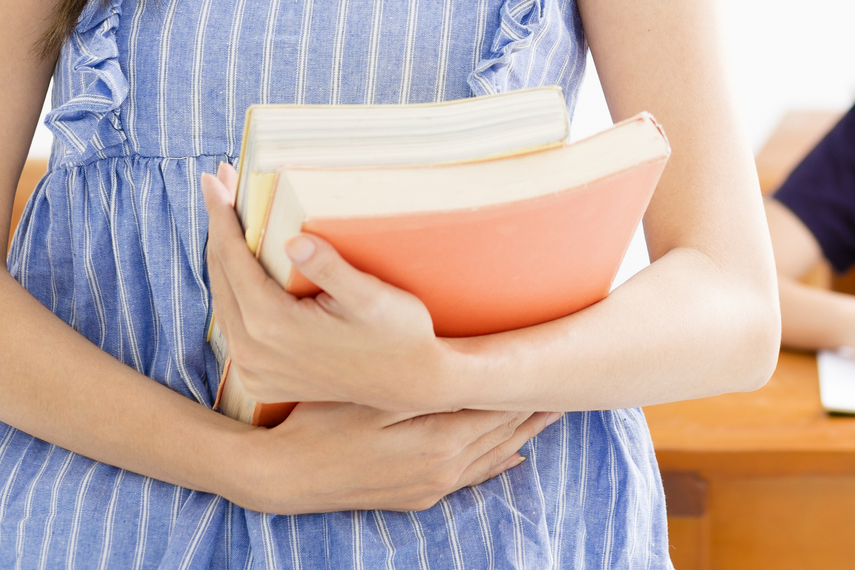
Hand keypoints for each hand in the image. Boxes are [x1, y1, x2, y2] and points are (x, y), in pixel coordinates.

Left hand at [203, 163, 449, 410]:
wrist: (409, 383)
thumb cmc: (397, 334)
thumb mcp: (370, 296)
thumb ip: (329, 268)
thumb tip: (293, 239)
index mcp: (273, 326)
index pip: (233, 258)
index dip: (221, 215)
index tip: (212, 180)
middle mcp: (253, 352)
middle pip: (220, 276)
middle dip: (219, 226)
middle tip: (219, 183)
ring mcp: (254, 370)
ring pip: (223, 300)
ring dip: (223, 256)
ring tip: (227, 216)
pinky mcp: (260, 379)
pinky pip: (233, 324)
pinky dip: (232, 289)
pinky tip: (239, 265)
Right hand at [238, 402, 560, 514]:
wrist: (282, 476)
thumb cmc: (321, 422)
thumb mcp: (372, 396)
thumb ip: (424, 387)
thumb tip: (472, 372)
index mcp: (440, 441)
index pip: (499, 407)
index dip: (529, 383)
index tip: (558, 358)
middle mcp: (445, 469)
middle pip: (505, 431)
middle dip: (537, 405)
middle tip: (572, 380)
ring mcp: (432, 486)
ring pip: (494, 455)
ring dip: (525, 431)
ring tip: (554, 408)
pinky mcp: (417, 495)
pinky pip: (472, 478)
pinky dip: (498, 463)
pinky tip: (514, 457)